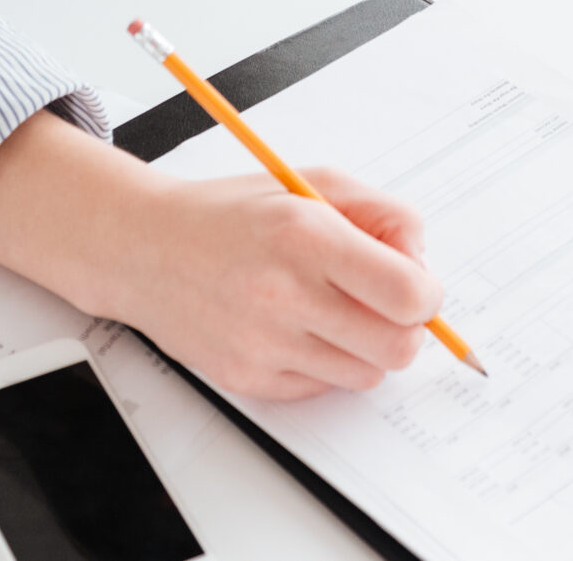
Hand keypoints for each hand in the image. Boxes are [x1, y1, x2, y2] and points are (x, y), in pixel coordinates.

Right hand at [100, 166, 443, 399]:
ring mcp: (262, 344)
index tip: (416, 285)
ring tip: (331, 309)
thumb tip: (423, 266)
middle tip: (383, 303)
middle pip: (397, 347)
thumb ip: (384, 215)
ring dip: (363, 346)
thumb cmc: (232, 213)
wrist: (145, 247)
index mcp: (305, 235)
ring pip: (365, 374)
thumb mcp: (312, 184)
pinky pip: (321, 388)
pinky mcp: (247, 379)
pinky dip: (322, 362)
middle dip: (404, 327)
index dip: (426, 294)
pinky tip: (294, 327)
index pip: (408, 294)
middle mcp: (283, 294)